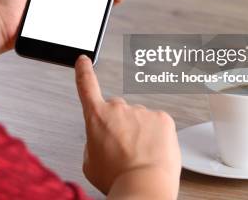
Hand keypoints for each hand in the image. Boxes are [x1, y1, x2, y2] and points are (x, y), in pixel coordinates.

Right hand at [75, 55, 180, 197]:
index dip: (84, 71)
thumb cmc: (117, 178)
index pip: (86, 86)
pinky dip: (157, 136)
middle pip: (118, 111)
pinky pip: (157, 124)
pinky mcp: (163, 118)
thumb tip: (102, 139)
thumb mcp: (90, 162)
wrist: (143, 186)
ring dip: (140, 133)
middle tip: (124, 150)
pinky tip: (153, 152)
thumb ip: (93, 142)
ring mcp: (142, 112)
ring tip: (140, 157)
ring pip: (140, 119)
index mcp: (97, 117)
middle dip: (121, 126)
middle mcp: (119, 109)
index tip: (84, 60)